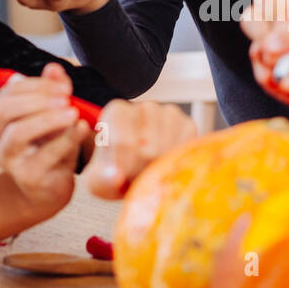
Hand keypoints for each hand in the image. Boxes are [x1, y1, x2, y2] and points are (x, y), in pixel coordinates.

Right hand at [0, 62, 89, 221]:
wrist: (49, 189)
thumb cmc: (49, 148)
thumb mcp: (51, 117)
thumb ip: (52, 92)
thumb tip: (54, 67)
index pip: (6, 94)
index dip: (34, 85)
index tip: (62, 85)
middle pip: (5, 111)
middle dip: (36, 99)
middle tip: (66, 97)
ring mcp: (9, 161)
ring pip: (18, 133)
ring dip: (48, 119)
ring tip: (73, 113)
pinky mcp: (28, 178)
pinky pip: (45, 155)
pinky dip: (66, 139)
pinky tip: (82, 128)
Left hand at [82, 99, 197, 198]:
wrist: (137, 171)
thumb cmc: (116, 173)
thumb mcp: (101, 180)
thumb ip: (103, 178)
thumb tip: (116, 177)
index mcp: (117, 112)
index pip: (124, 143)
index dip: (125, 168)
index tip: (123, 179)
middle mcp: (144, 107)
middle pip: (149, 149)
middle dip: (143, 172)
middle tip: (137, 178)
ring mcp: (169, 113)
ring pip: (168, 151)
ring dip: (159, 170)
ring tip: (150, 172)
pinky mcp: (188, 124)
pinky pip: (185, 150)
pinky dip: (176, 164)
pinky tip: (166, 165)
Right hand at [240, 0, 288, 124]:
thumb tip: (269, 43)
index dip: (269, 11)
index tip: (285, 25)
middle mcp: (275, 27)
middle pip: (250, 22)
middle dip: (273, 41)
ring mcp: (267, 51)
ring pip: (260, 56)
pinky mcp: (266, 74)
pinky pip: (265, 79)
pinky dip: (288, 86)